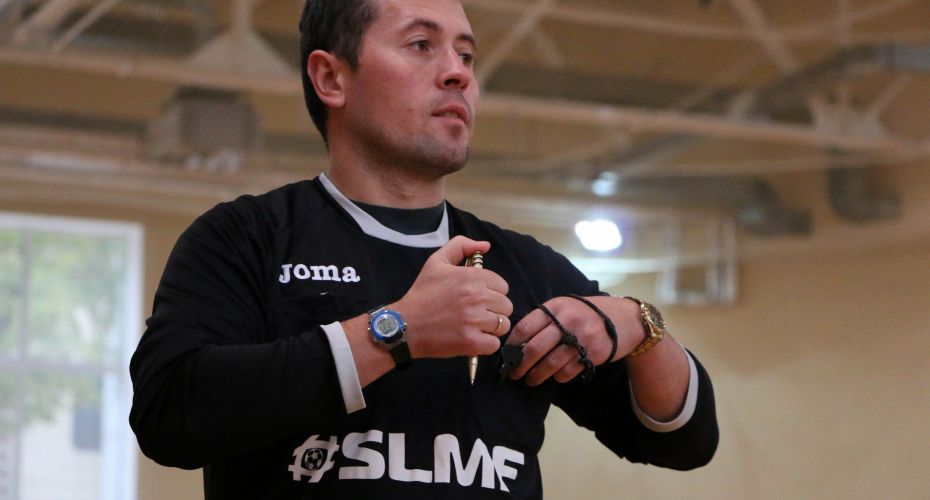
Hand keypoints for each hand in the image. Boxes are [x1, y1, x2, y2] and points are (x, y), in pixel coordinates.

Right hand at [394, 236, 512, 358]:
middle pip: (506, 306)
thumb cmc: (422, 293)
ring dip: (492, 327)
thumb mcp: (436, 262)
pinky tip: (473, 339)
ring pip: (503, 325)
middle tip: (475, 313)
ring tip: (475, 326)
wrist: (404, 325)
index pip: (502, 286)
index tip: (477, 297)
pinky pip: (494, 344)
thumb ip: (461, 246)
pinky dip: (485, 344)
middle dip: (493, 310)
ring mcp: (475, 321)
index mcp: (472, 277)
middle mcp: (477, 297)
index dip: (491, 292)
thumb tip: (485, 245)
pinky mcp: (471, 342)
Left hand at [505, 295, 625, 385]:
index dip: (512, 344)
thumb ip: (544, 320)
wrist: (624, 318)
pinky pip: (567, 372)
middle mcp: (567, 321)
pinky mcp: (593, 354)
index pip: (526, 327)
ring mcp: (581, 338)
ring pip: (550, 364)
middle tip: (514, 373)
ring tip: (530, 380)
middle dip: (520, 365)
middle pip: (535, 348)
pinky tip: (554, 376)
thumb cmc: (587, 313)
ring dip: (536, 376)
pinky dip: (557, 377)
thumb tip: (518, 343)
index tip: (507, 355)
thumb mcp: (565, 307)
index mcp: (555, 308)